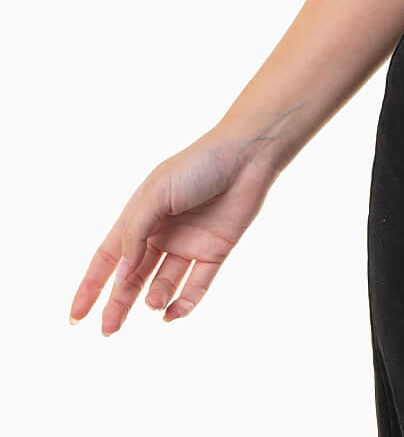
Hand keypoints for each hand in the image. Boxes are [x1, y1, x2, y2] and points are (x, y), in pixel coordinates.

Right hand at [68, 129, 277, 334]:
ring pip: (163, 283)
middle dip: (119, 304)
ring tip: (153, 303)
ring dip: (155, 297)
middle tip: (109, 331)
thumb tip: (120, 276)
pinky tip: (172, 314)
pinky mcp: (215, 251)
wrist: (247, 155)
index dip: (91, 287)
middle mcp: (162, 233)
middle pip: (134, 278)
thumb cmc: (197, 166)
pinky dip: (184, 303)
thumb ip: (135, 234)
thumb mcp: (155, 195)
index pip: (108, 257)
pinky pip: (196, 285)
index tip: (75, 318)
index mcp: (141, 216)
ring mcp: (189, 244)